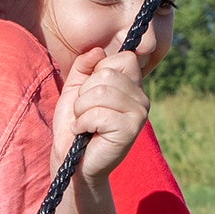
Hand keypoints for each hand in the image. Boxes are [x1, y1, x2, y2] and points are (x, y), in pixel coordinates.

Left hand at [53, 47, 148, 180]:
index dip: (98, 71)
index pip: (124, 57)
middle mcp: (141, 97)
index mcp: (132, 86)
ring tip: (84, 123)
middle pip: (107, 73)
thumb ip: (84, 66)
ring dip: (81, 110)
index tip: (90, 93)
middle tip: (84, 113)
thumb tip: (98, 51)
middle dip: (84, 93)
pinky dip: (83, 123)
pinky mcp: (131, 129)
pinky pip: (99, 113)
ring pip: (101, 92)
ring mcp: (139, 113)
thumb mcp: (75, 89)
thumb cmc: (75, 126)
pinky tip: (86, 134)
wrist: (73, 162)